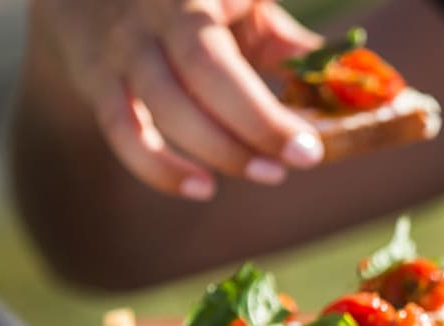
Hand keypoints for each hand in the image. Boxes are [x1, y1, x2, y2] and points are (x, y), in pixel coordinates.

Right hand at [31, 0, 325, 198]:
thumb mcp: (246, 3)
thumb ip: (288, 45)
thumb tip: (344, 90)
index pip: (225, 62)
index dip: (263, 114)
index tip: (308, 150)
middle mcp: (154, 16)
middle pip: (196, 84)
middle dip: (247, 134)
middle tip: (288, 167)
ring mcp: (122, 46)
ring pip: (158, 109)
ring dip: (213, 152)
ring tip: (262, 175)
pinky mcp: (98, 77)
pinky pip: (120, 129)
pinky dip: (156, 167)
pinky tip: (199, 188)